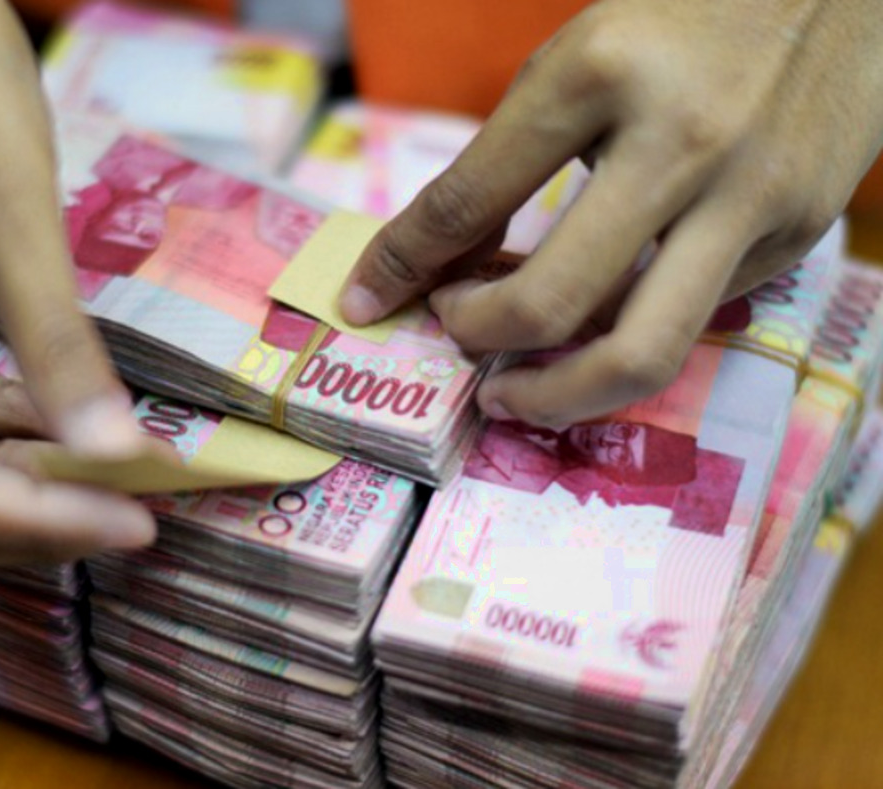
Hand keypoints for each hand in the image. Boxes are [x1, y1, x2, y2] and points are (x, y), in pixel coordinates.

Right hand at [0, 0, 156, 561]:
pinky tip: (82, 432)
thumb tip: (117, 453)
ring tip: (122, 488)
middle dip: (32, 522)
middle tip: (137, 518)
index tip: (138, 523)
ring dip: (26, 488)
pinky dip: (12, 435)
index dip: (40, 523)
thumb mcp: (11, 203)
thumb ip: (56, 339)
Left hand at [340, 0, 882, 427]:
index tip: (363, 302)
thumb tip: (445, 266)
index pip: (468, 198)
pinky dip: (628, 332)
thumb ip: (506, 163)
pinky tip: (603, 318)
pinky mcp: (797, 236)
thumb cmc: (680, 25)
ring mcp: (749, 197)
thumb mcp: (573, 62)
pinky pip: (689, 319)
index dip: (399, 264)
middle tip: (454, 340)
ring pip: (637, 352)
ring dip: (555, 395)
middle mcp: (679, 141)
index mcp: (599, 73)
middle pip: (551, 302)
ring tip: (514, 389)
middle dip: (478, 340)